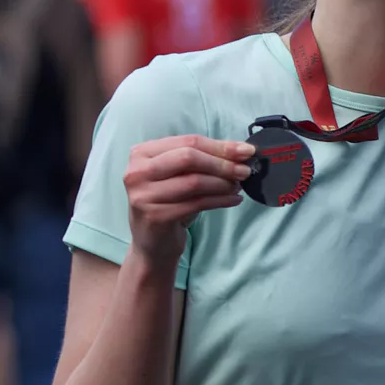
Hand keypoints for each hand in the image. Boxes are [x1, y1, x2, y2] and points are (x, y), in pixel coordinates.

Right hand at [124, 134, 254, 265]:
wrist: (152, 243)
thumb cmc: (169, 203)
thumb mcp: (180, 176)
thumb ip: (203, 160)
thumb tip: (240, 151)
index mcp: (142, 153)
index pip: (188, 141)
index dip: (220, 146)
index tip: (246, 151)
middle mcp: (137, 171)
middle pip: (189, 158)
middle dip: (222, 163)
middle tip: (245, 171)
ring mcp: (143, 195)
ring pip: (194, 181)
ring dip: (223, 183)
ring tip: (238, 187)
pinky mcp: (155, 216)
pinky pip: (196, 204)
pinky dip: (220, 200)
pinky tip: (234, 200)